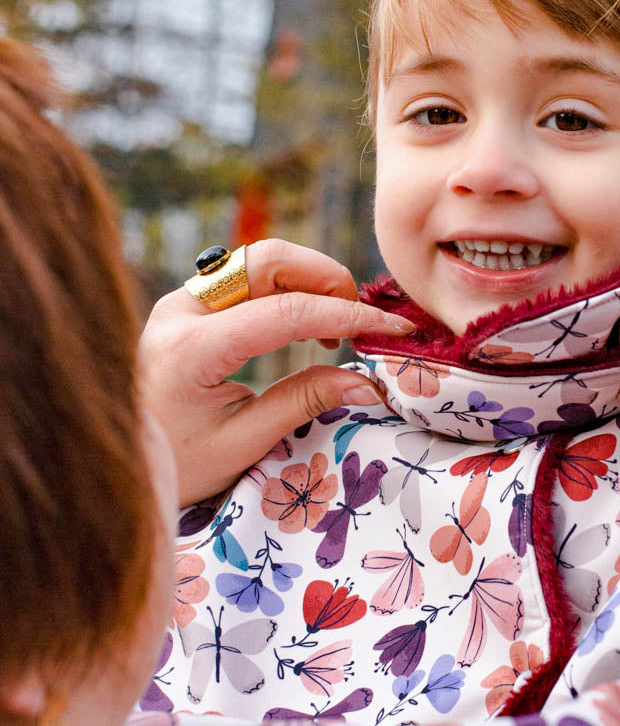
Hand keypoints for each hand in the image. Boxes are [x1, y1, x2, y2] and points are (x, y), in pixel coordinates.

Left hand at [140, 239, 413, 505]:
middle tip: (362, 321)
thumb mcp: (243, 444)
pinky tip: (308, 324)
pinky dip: (289, 288)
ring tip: (338, 326)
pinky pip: (247, 278)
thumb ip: (303, 403)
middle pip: (268, 259)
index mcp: (190, 349)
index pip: (286, 312)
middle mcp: (180, 311)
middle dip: (327, 279)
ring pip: (259, 260)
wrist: (121, 460)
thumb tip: (366, 381)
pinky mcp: (188, 305)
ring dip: (310, 280)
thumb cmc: (178, 465)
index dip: (346, 317)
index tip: (392, 330)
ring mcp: (181, 302)